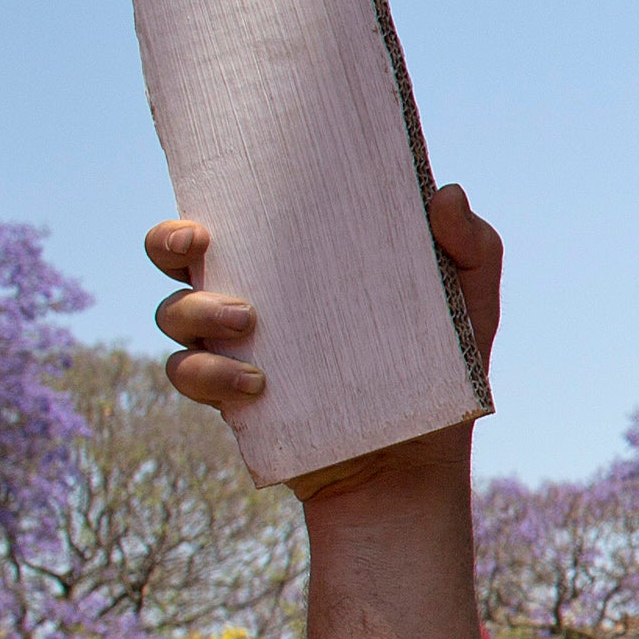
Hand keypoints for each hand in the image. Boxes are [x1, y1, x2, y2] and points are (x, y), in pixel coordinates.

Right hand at [149, 187, 503, 428]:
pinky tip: (256, 384)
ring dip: (195, 310)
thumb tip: (446, 192)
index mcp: (298, 256)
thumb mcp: (469, 302)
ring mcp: (233, 345)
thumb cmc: (441, 367)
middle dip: (168, 238)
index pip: (240, 209)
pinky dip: (207, 374)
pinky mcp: (228, 395)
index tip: (220, 179)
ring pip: (173, 312)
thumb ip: (470, 245)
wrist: (417, 459)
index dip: (210, 187)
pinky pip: (187, 375)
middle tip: (199, 244)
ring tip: (246, 322)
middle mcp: (253, 292)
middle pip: (175, 253)